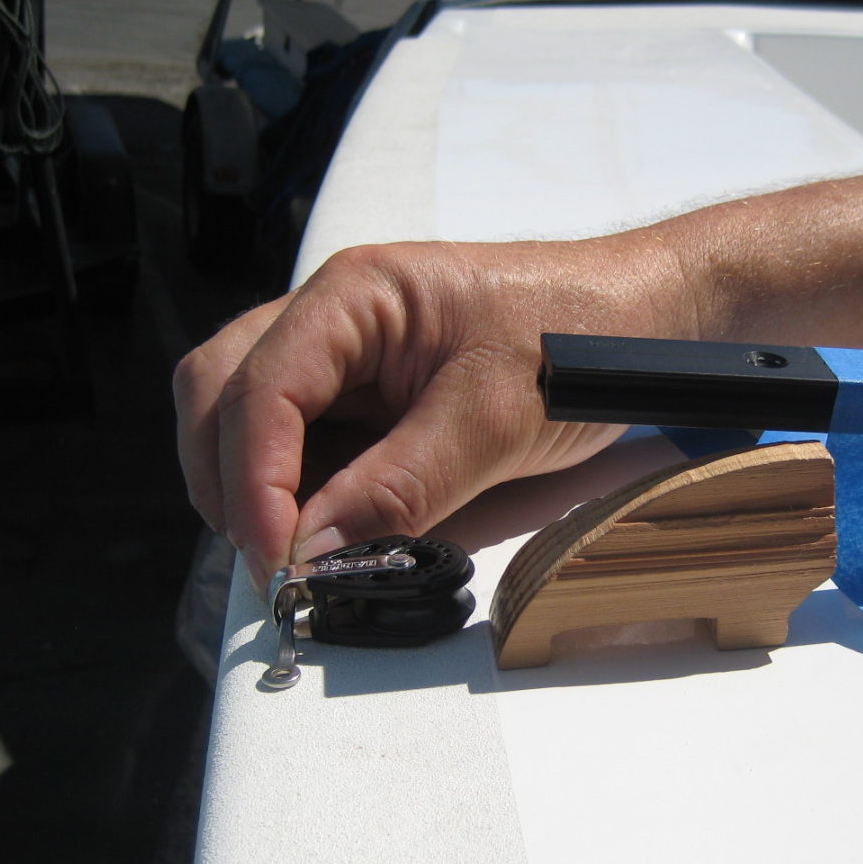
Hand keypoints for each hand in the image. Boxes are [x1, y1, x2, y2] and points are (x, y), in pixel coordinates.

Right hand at [173, 233, 701, 591]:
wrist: (641, 324)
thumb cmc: (581, 340)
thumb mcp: (495, 419)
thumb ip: (401, 486)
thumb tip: (312, 552)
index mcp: (356, 297)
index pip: (261, 389)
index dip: (253, 484)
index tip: (278, 561)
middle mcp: (332, 321)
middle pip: (220, 394)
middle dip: (228, 483)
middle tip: (276, 567)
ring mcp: (345, 361)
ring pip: (243, 420)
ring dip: (251, 491)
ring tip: (298, 554)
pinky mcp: (367, 400)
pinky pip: (301, 446)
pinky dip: (297, 494)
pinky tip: (329, 532)